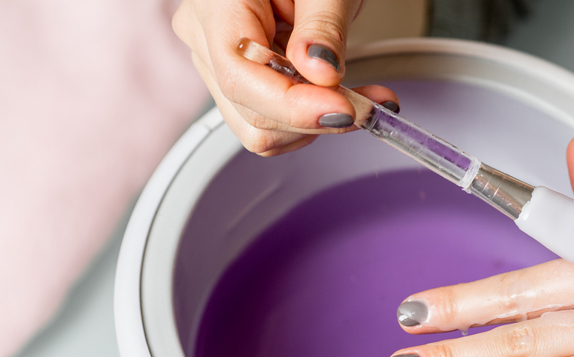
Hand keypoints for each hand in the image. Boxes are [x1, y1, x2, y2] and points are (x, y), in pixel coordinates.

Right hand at [172, 0, 399, 155]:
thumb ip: (322, 26)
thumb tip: (320, 73)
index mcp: (217, 4)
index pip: (240, 76)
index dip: (292, 106)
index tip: (343, 111)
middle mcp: (206, 36)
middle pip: (250, 111)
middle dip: (314, 118)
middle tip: (367, 105)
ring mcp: (219, 61)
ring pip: (260, 126)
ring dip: (316, 125)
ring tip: (362, 99)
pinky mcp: (244, 78)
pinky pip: (272, 120)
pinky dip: (313, 119)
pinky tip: (342, 97)